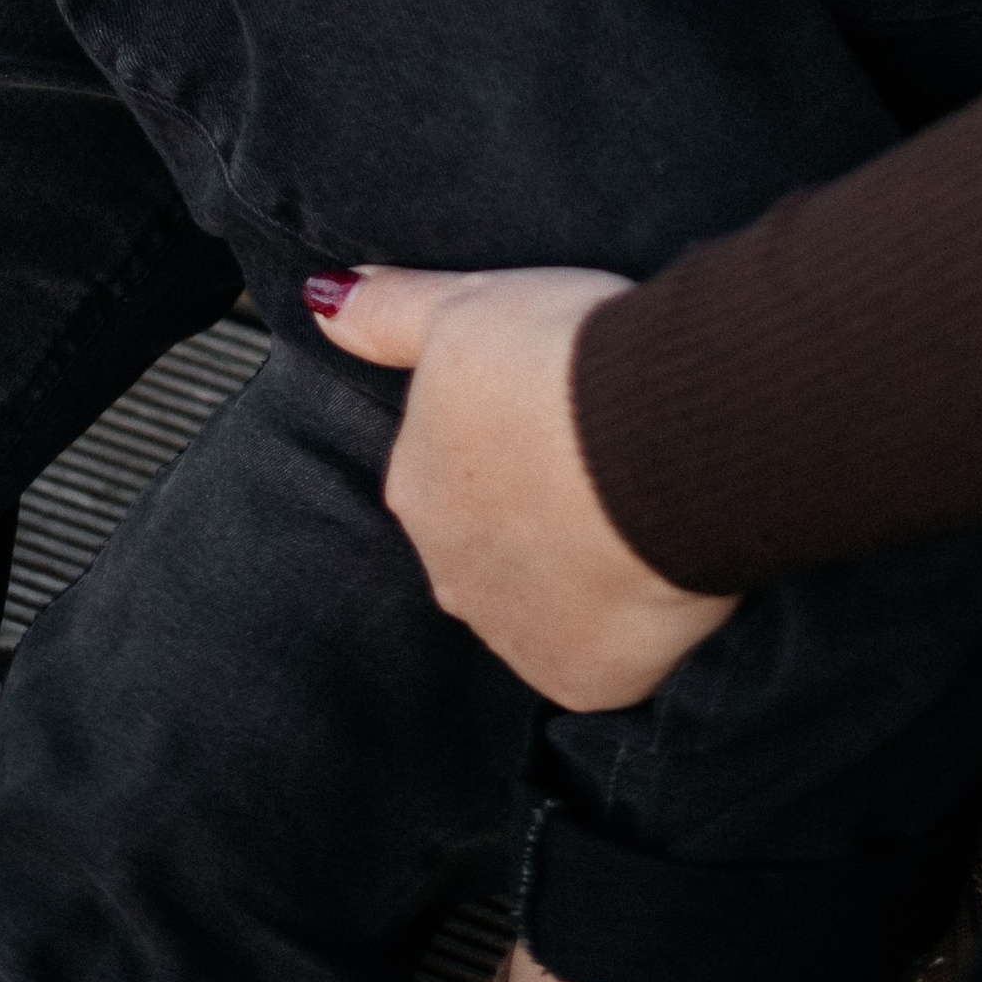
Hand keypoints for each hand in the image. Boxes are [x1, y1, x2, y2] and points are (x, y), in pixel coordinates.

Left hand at [308, 262, 739, 709]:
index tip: (562, 407)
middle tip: (607, 457)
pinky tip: (658, 570)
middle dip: (539, 512)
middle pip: (492, 544)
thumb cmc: (566, 362)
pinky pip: (600, 658)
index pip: (451, 470)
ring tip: (642, 506)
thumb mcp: (468, 305)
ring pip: (544, 603)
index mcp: (417, 485)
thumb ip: (390, 311)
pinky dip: (627, 623)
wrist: (661, 438)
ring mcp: (513, 635)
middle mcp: (449, 572)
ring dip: (580, 568)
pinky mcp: (579, 680)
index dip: (512, 435)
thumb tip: (321, 301)